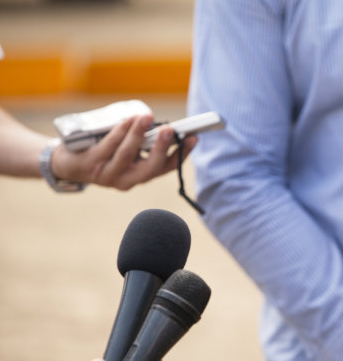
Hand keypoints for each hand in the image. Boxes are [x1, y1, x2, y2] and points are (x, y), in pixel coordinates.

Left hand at [52, 115, 197, 190]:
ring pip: (127, 154)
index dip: (182, 154)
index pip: (167, 167)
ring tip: (147, 117)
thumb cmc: (103, 151)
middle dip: (162, 148)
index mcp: (141, 176)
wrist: (67, 163)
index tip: (193, 137)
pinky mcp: (90, 164)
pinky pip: (108, 146)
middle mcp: (127, 180)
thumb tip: (162, 123)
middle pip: (150, 167)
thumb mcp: (127, 149)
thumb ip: (144, 141)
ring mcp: (107, 174)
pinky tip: (128, 119)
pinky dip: (120, 131)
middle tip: (171, 130)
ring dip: (138, 134)